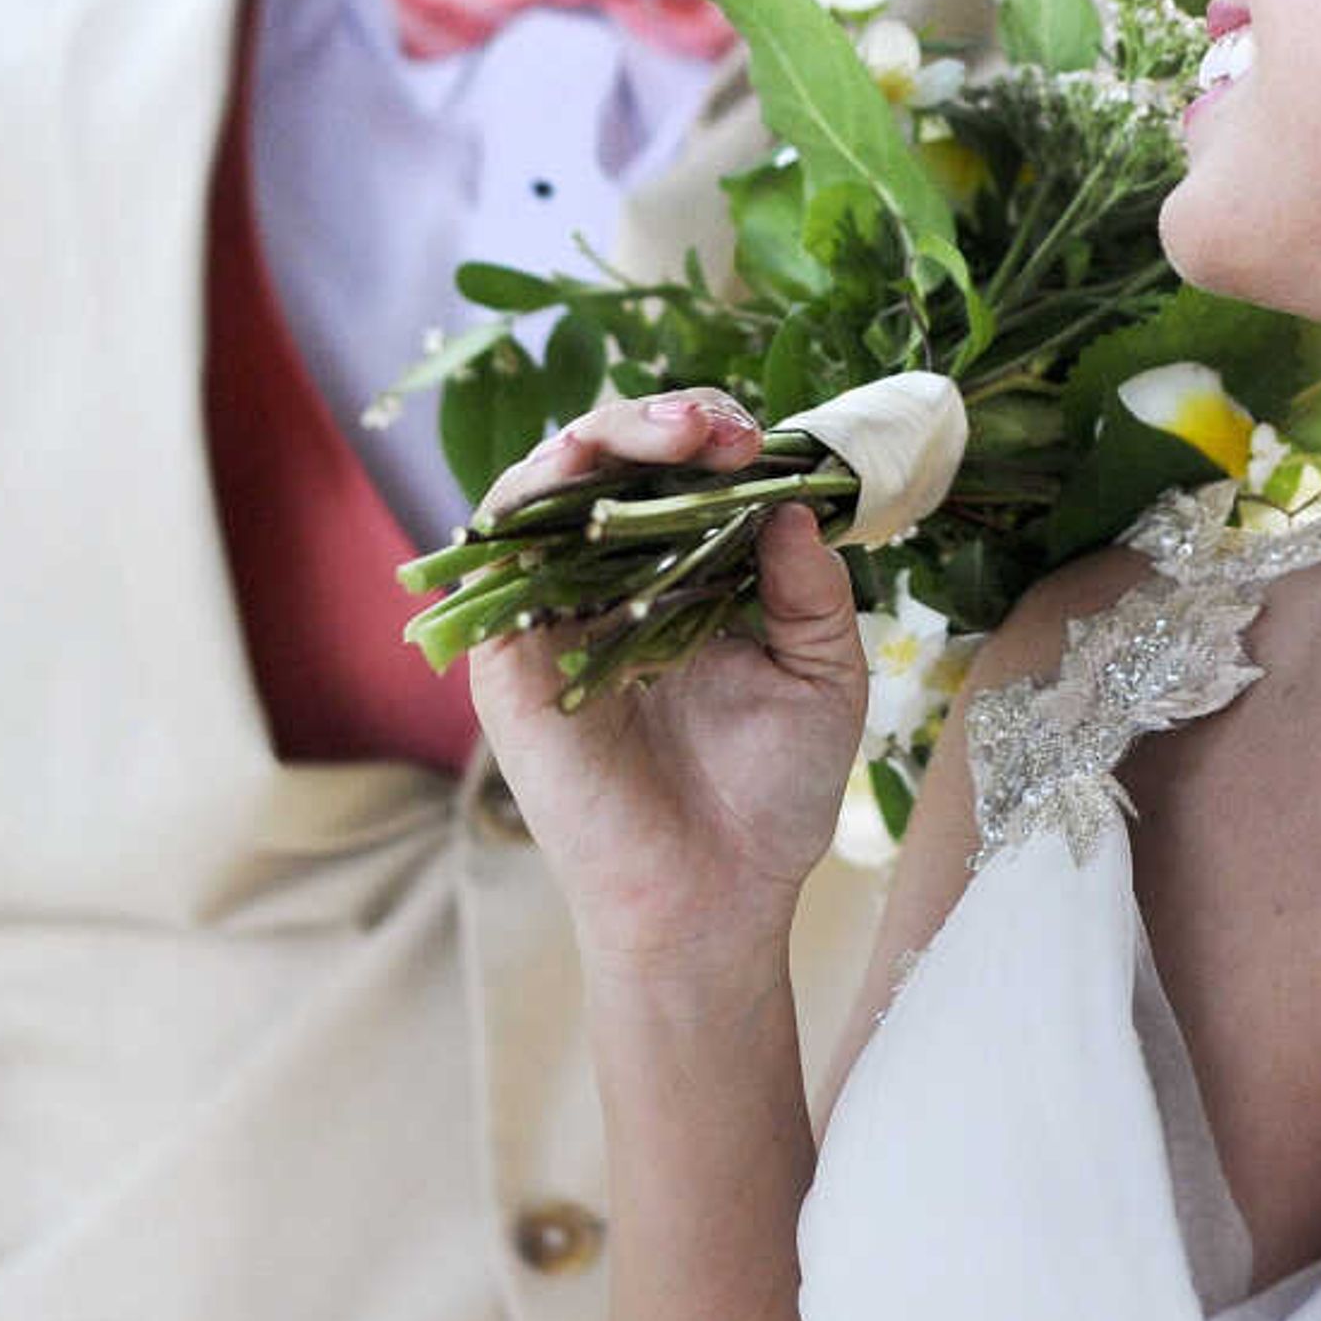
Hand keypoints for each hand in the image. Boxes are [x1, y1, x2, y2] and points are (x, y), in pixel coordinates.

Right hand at [464, 392, 867, 997]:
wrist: (714, 896)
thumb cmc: (773, 796)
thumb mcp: (822, 675)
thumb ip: (811, 590)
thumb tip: (792, 505)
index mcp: (683, 581)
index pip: (679, 478)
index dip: (715, 443)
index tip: (765, 444)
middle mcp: (611, 585)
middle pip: (608, 464)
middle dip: (661, 424)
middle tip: (718, 429)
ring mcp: (554, 614)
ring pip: (545, 488)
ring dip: (603, 437)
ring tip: (675, 433)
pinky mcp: (507, 653)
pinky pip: (498, 552)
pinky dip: (535, 494)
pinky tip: (588, 470)